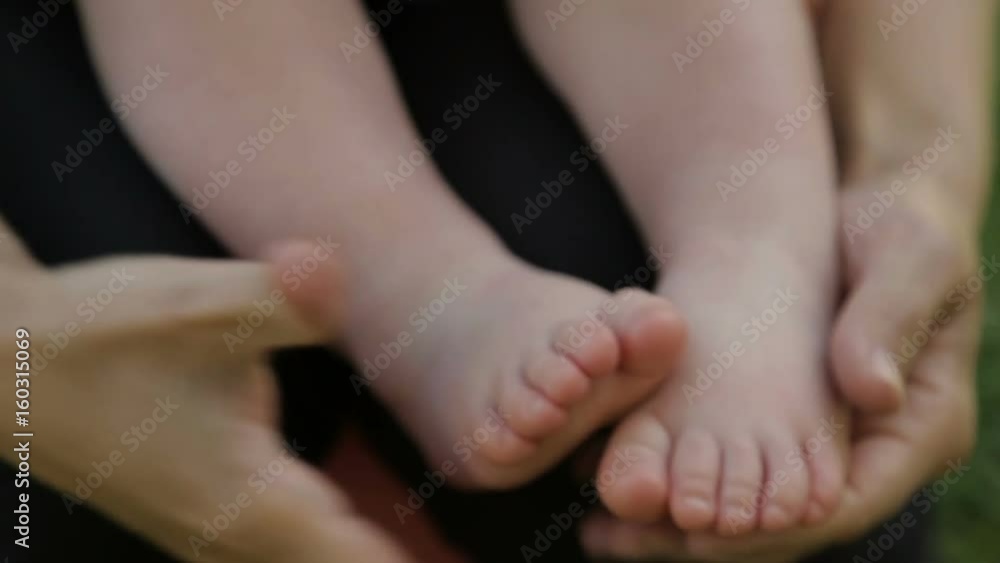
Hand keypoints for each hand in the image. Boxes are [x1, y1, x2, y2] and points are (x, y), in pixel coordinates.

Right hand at [1, 237, 410, 562]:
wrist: (7, 360)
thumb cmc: (98, 334)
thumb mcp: (193, 306)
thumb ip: (276, 295)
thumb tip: (329, 270)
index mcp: (248, 496)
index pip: (354, 559)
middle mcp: (230, 531)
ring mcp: (206, 531)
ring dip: (354, 558)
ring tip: (430, 559)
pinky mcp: (193, 513)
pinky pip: (273, 551)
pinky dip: (320, 549)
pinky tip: (339, 534)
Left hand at [578, 175, 982, 560]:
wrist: (880, 210)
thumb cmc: (904, 226)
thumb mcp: (908, 259)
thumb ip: (889, 321)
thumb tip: (873, 391)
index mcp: (921, 431)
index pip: (839, 509)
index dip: (766, 529)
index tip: (694, 531)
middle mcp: (868, 452)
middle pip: (784, 524)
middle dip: (701, 538)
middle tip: (617, 541)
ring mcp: (823, 441)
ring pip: (751, 505)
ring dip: (676, 520)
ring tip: (601, 528)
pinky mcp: (784, 420)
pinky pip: (732, 464)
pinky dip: (679, 475)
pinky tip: (617, 476)